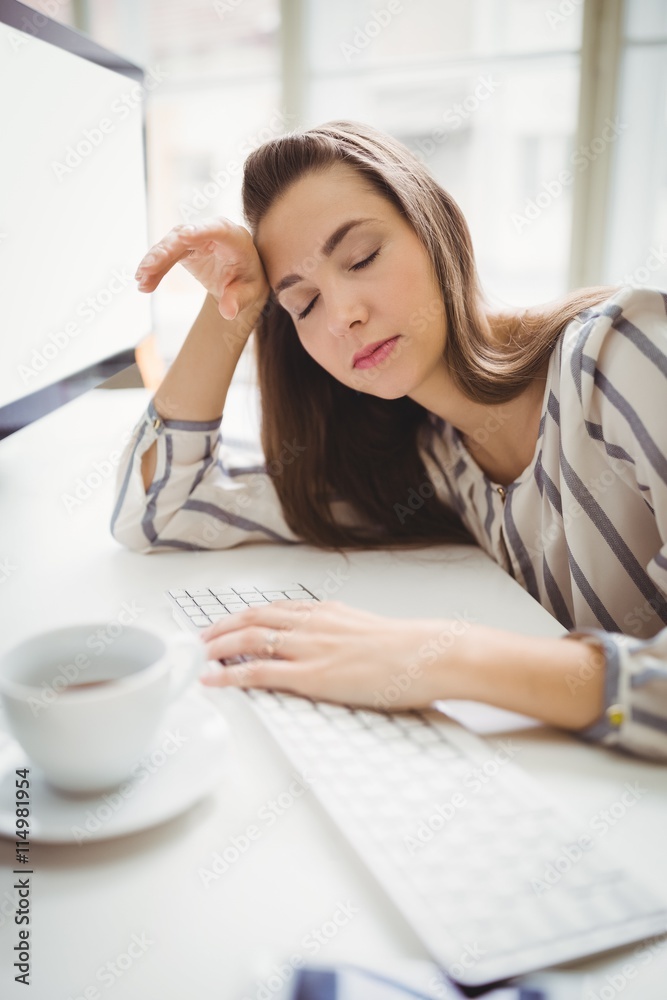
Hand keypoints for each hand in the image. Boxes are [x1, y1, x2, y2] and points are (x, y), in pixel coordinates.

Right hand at [135, 218, 269, 322]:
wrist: (242, 279)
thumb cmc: (249, 282)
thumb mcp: (251, 294)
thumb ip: (239, 300)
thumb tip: (228, 312)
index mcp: (234, 238)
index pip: (217, 230)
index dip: (200, 231)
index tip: (184, 234)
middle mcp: (213, 232)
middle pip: (185, 236)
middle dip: (165, 251)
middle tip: (147, 269)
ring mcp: (196, 237)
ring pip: (171, 244)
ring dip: (154, 261)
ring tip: (141, 281)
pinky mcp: (184, 247)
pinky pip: (166, 255)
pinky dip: (155, 269)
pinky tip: (144, 283)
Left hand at [199, 600, 472, 709]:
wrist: (428, 654)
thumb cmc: (409, 648)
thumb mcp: (369, 629)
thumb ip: (344, 633)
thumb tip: (336, 644)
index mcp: (326, 612)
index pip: (273, 609)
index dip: (244, 616)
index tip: (227, 623)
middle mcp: (312, 624)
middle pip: (253, 618)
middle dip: (221, 627)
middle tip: (202, 637)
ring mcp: (309, 649)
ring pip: (249, 639)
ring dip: (217, 646)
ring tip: (199, 655)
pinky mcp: (312, 677)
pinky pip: (259, 673)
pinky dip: (230, 675)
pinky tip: (213, 679)